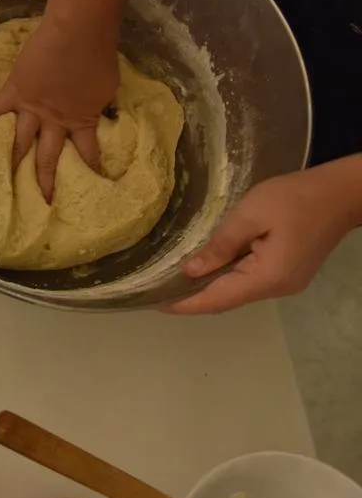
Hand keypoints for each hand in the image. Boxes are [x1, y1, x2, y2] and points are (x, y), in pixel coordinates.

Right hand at [0, 13, 118, 199]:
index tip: (93, 186)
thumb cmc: (100, 54)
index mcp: (80, 121)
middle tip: (42, 202)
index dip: (92, 169)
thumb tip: (100, 105)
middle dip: (45, 181)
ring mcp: (31, 110)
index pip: (88, 153)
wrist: (79, 33)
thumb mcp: (107, 87)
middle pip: (48, 158)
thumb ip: (98, 101)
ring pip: (19, 143)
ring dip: (10, 162)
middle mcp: (54, 122)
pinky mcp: (14, 93)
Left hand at [164, 158, 361, 314]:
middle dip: (193, 299)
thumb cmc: (295, 198)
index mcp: (266, 277)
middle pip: (226, 300)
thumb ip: (220, 245)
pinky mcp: (288, 272)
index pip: (217, 300)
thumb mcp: (250, 215)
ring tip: (174, 282)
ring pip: (238, 292)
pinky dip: (226, 279)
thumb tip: (190, 271)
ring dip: (208, 289)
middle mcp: (276, 288)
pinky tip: (206, 269)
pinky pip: (249, 282)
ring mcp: (285, 283)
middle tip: (157, 291)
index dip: (186, 304)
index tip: (156, 304)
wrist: (342, 193)